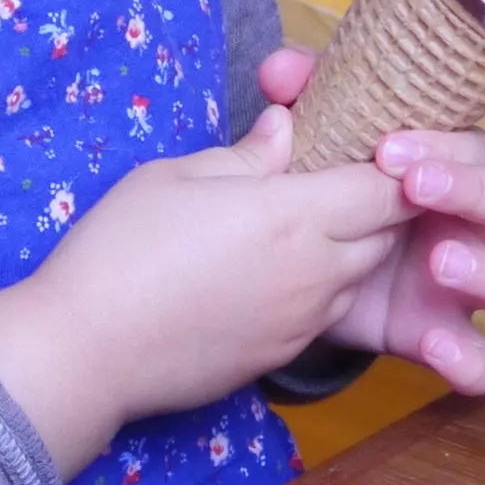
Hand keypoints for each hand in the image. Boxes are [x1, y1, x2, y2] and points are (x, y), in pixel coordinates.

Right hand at [0, 103, 416, 476]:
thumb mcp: (176, 177)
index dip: (396, 168)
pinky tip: (275, 275)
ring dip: (351, 251)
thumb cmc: (122, 248)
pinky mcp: (281, 357)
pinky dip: (319, 290)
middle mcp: (314, 273)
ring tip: (309, 227)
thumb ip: (247, 156)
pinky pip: (323, 315)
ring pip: (357, 279)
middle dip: (380, 208)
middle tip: (346, 180)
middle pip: (385, 237)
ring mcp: (301, 322)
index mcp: (294, 217)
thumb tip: (286, 128)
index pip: (386, 191)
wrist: (88, 352)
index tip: (379, 149)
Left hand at [259, 47, 484, 394]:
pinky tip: (435, 350)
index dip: (445, 145)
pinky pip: (484, 362)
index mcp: (444, 170)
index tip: (388, 150)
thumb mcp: (310, 150)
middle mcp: (467, 225)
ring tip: (440, 266)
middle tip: (414, 189)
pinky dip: (472, 361)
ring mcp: (462, 287)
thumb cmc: (322, 197)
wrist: (289, 274)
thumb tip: (282, 70)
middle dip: (470, 191)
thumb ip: (303, 105)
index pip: (474, 146)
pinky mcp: (439, 337)